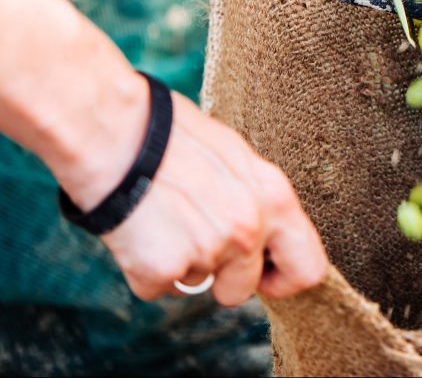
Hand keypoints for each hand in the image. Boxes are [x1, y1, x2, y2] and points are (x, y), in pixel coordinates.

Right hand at [59, 90, 327, 304]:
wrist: (113, 132)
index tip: (264, 274)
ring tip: (161, 220)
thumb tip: (261, 228)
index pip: (308, 267)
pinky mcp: (163, 269)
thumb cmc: (170, 135)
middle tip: (200, 250)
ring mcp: (208, 252)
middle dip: (226, 282)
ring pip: (197, 284)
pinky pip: (157, 288)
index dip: (284, 278)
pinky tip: (138, 231)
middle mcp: (249, 229)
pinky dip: (144, 269)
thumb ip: (254, 198)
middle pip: (246, 289)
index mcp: (274, 197)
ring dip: (180, 264)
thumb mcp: (235, 157)